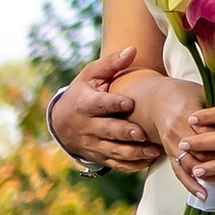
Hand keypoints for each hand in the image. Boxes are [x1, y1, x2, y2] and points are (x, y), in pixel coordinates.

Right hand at [47, 47, 164, 174]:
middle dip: (124, 133)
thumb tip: (132, 49)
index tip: (130, 102)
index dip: (113, 104)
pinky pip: (115, 163)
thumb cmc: (83, 93)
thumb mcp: (91, 75)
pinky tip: (147, 161)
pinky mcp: (98, 156)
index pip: (100, 104)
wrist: (61, 122)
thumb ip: (111, 64)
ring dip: (133, 153)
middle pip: (108, 131)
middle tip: (141, 133)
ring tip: (152, 152)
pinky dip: (131, 165)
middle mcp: (87, 126)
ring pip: (113, 151)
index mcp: (85, 104)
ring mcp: (92, 144)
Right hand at [126, 66, 214, 199]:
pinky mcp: (168, 154)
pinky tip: (205, 195)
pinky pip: (179, 173)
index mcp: (186, 113)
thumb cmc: (184, 94)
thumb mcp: (203, 93)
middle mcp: (176, 131)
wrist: (157, 100)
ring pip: (191, 165)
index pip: (210, 131)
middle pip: (201, 151)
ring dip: (211, 175)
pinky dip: (192, 185)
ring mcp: (170, 144)